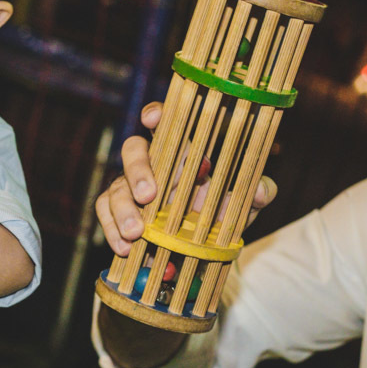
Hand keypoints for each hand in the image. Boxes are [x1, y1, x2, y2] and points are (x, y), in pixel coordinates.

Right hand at [95, 102, 277, 255]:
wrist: (198, 252)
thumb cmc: (219, 218)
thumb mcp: (243, 208)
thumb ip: (256, 195)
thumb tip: (262, 192)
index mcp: (184, 154)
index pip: (168, 124)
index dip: (157, 115)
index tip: (153, 118)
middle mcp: (154, 165)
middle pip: (134, 150)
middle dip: (138, 169)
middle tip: (149, 196)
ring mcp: (130, 188)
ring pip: (115, 186)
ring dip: (122, 208)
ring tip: (136, 233)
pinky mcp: (116, 212)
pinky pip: (104, 213)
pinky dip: (112, 230)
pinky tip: (125, 248)